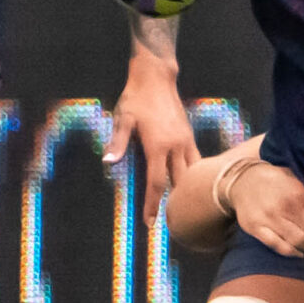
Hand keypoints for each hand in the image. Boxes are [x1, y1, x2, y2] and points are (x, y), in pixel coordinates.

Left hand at [108, 62, 197, 223]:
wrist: (156, 78)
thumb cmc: (136, 99)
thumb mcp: (122, 119)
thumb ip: (117, 142)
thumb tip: (107, 163)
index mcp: (158, 146)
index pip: (156, 183)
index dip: (152, 205)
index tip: (150, 223)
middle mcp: (175, 146)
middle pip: (179, 183)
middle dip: (175, 204)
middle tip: (171, 223)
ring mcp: (185, 141)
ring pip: (192, 173)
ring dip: (187, 191)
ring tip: (183, 208)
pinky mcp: (189, 136)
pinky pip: (196, 161)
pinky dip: (194, 175)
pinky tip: (189, 183)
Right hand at [229, 159, 303, 260]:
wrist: (243, 180)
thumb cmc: (276, 180)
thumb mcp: (296, 179)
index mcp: (298, 194)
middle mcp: (283, 208)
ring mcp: (268, 219)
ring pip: (295, 242)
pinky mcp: (255, 228)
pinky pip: (275, 245)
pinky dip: (290, 252)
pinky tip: (302, 256)